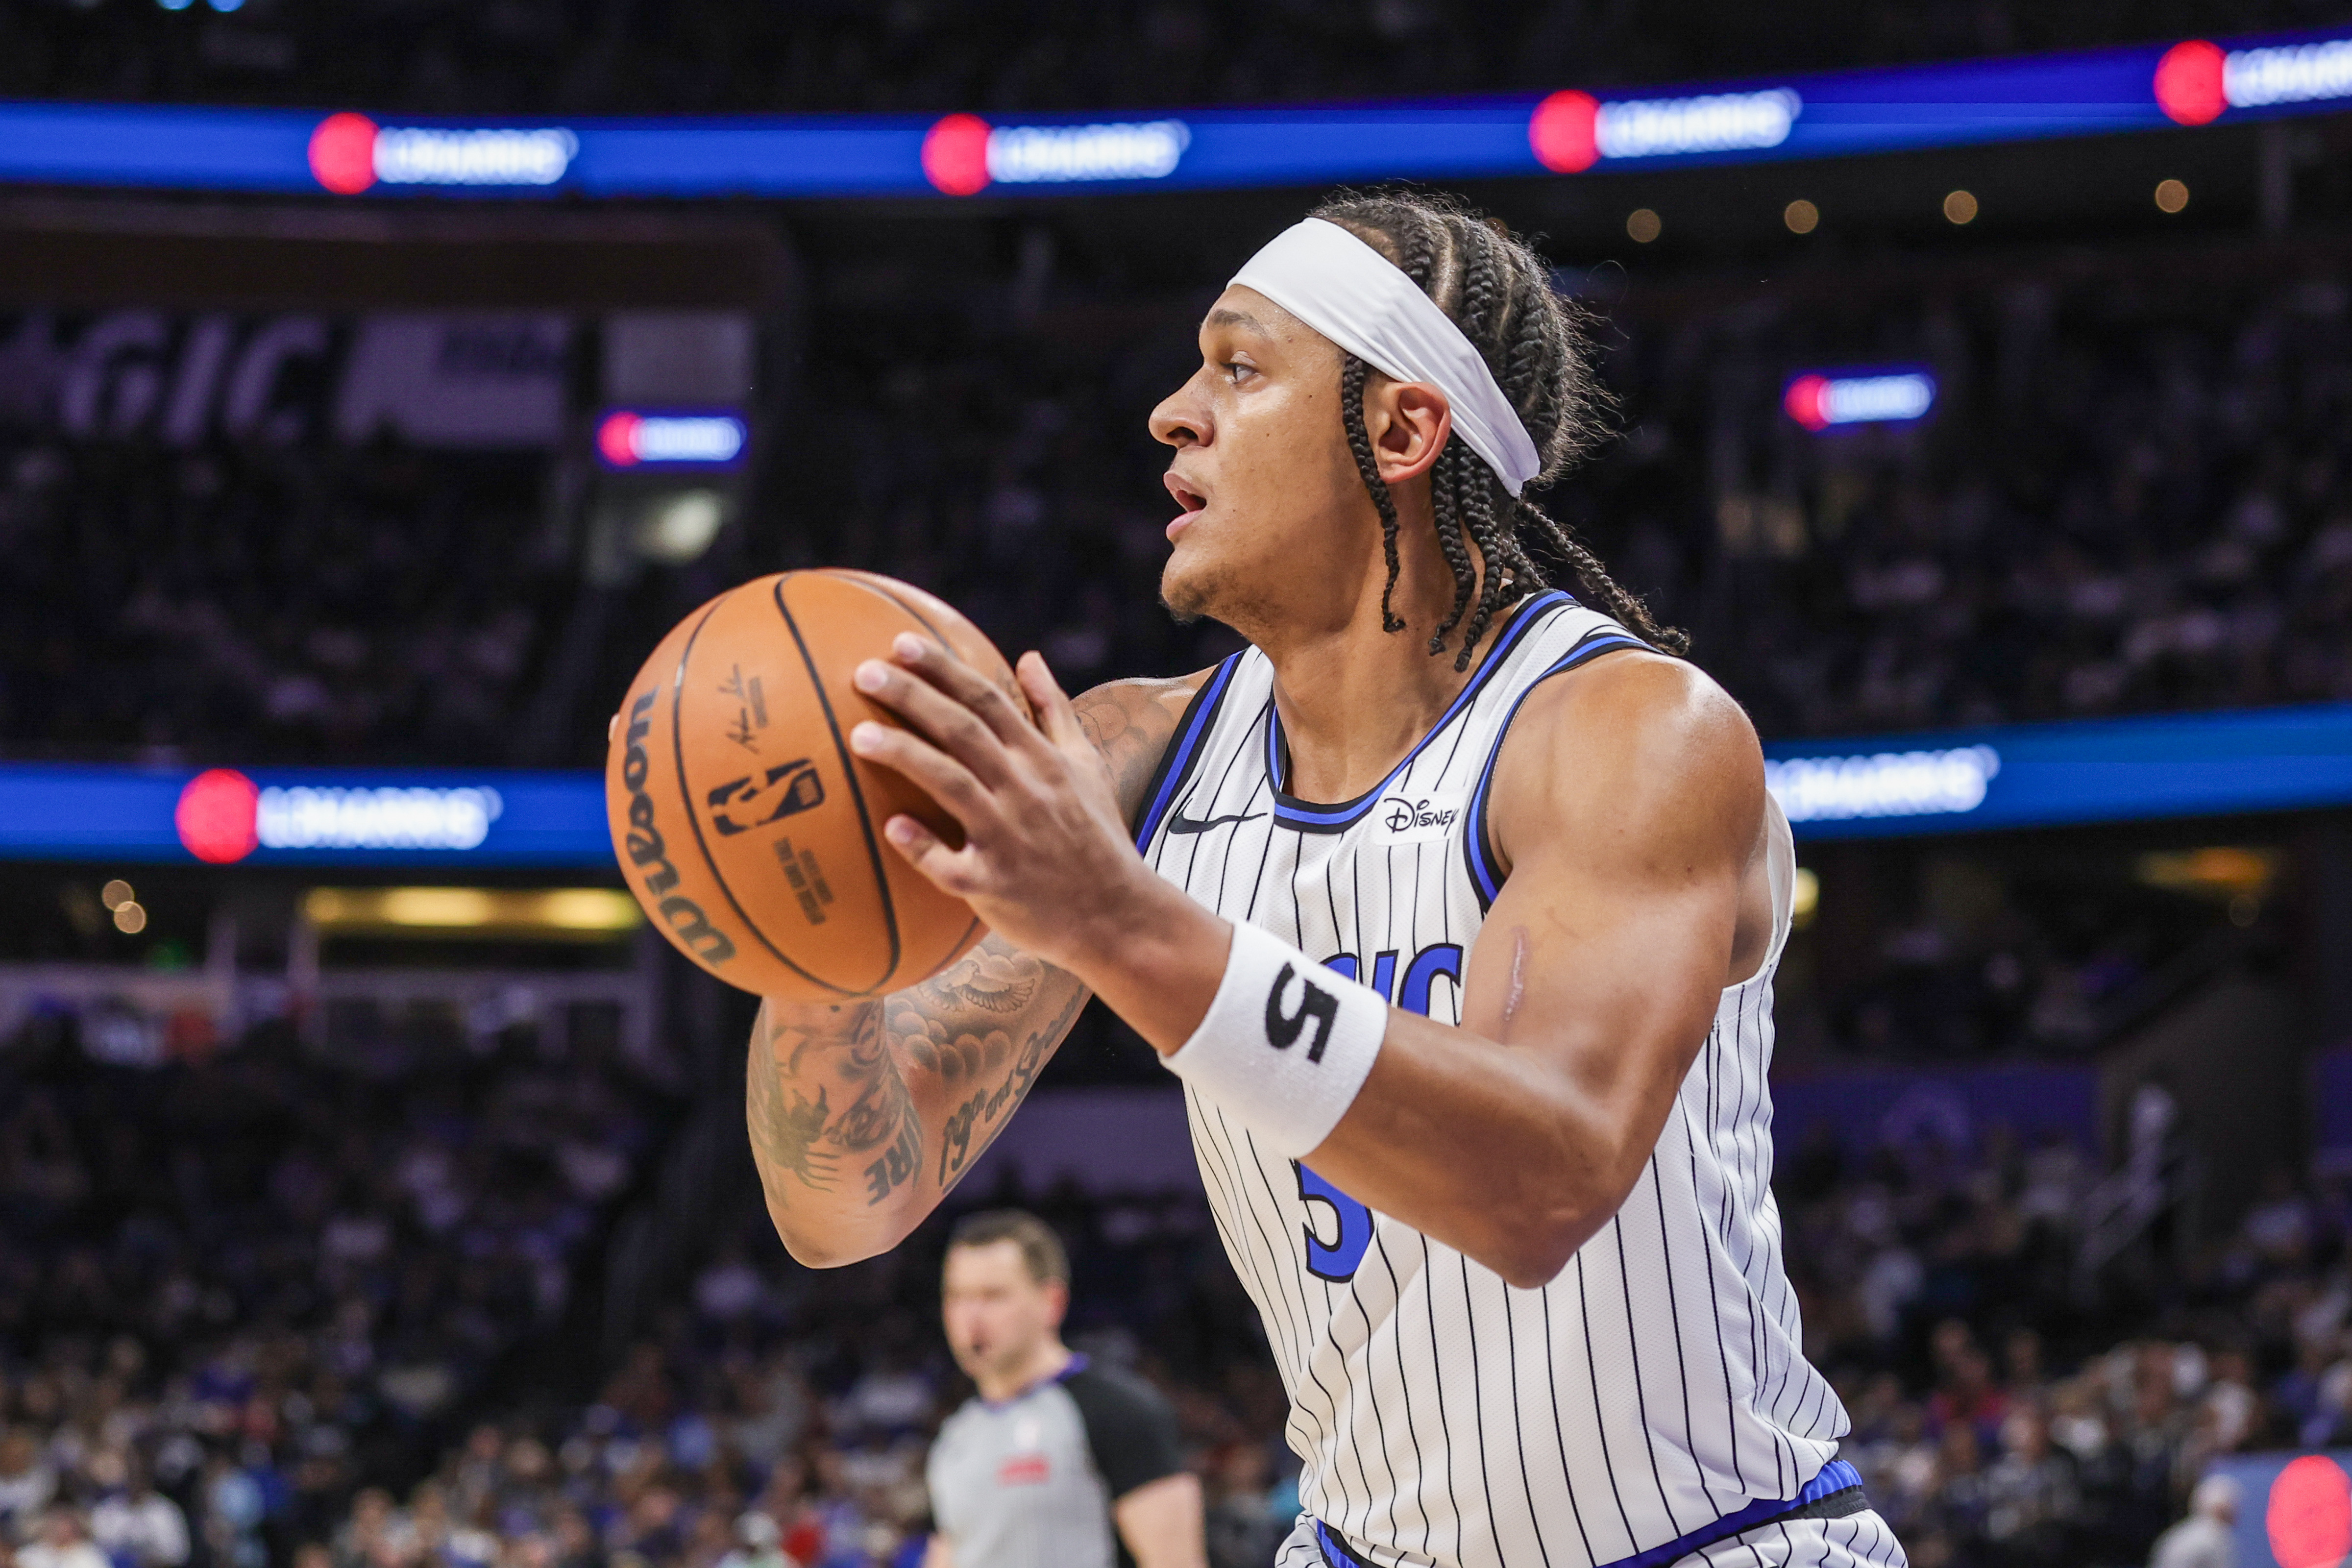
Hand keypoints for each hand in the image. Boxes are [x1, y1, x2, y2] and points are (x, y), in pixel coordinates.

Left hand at [847, 635, 1170, 974]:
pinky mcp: (994, 886)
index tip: (902, 643)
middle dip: (914, 697)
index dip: (944, 669)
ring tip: (859, 735)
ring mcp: (1009, 838)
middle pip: (963, 731)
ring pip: (953, 786)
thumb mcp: (1086, 766)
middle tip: (865, 672)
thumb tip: (1029, 657)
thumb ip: (1054, 710)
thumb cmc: (1095, 836)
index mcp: (1042, 759)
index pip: (988, 700)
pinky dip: (923, 846)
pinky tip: (891, 827)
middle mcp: (1025, 791)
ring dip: (907, 756)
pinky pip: (951, 865)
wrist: (1117, 915)